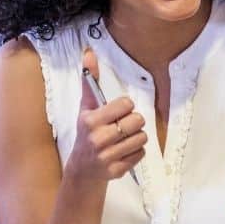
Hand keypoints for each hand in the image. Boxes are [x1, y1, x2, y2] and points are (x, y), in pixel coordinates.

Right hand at [65, 48, 146, 182]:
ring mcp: (107, 156)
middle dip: (133, 122)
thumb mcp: (85, 107)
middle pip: (137, 121)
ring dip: (136, 137)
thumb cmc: (87, 133)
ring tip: (123, 139)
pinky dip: (136, 152)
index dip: (124, 107)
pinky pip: (141, 154)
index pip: (126, 104)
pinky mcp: (117, 170)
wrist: (82, 169)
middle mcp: (98, 139)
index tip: (116, 112)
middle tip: (122, 126)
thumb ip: (89, 81)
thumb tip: (89, 53)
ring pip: (142, 137)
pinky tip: (124, 152)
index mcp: (90, 120)